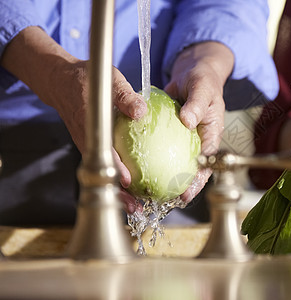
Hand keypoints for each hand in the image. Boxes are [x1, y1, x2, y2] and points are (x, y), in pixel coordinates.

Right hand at [0, 26, 147, 212]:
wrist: (62, 81)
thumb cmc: (87, 81)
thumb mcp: (111, 82)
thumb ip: (126, 96)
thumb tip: (141, 111)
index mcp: (92, 129)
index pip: (104, 154)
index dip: (115, 170)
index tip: (127, 183)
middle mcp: (88, 142)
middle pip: (102, 173)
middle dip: (118, 193)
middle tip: (136, 208)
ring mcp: (88, 145)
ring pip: (102, 173)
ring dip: (118, 189)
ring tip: (136, 204)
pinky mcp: (91, 145)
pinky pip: (103, 164)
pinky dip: (116, 175)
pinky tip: (134, 181)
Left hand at [164, 41, 233, 202]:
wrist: (192, 73)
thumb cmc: (202, 80)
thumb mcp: (202, 88)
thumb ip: (197, 104)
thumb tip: (187, 121)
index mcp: (211, 136)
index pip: (207, 163)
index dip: (198, 181)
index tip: (186, 192)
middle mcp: (198, 142)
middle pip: (192, 170)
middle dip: (182, 187)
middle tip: (167, 199)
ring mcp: (184, 141)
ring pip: (176, 163)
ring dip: (165, 177)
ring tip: (151, 192)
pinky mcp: (170, 135)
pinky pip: (161, 149)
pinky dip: (153, 158)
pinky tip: (137, 166)